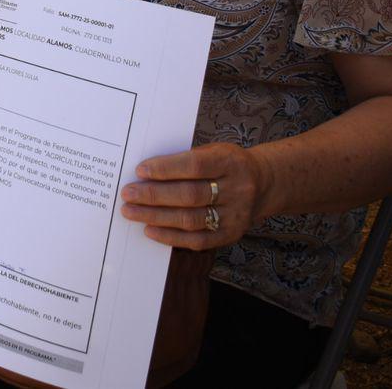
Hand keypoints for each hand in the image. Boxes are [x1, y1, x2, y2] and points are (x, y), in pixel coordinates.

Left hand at [120, 142, 267, 249]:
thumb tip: (145, 172)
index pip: (195, 165)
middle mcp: (237, 190)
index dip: (166, 168)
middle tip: (128, 194)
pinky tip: (150, 230)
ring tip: (131, 212)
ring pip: (191, 219)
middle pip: (190, 195)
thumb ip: (186, 160)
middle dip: (154, 195)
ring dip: (156, 217)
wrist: (264, 184)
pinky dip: (171, 236)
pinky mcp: (231, 235)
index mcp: (231, 162)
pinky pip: (198, 240)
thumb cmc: (226, 164)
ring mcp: (236, 215)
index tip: (140, 170)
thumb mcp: (214, 151)